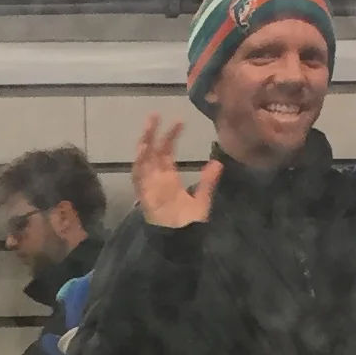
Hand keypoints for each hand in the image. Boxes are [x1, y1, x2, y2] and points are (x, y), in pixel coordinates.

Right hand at [132, 113, 222, 231]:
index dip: (170, 136)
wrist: (180, 241)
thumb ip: (208, 181)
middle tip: (155, 113)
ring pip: (142, 160)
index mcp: (169, 179)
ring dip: (144, 143)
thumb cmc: (188, 223)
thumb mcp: (202, 199)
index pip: (167, 152)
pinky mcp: (144, 195)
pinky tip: (142, 150)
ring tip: (148, 126)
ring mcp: (149, 186)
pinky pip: (138, 178)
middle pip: (152, 152)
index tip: (179, 121)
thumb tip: (217, 162)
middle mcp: (156, 179)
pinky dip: (139, 164)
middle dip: (152, 133)